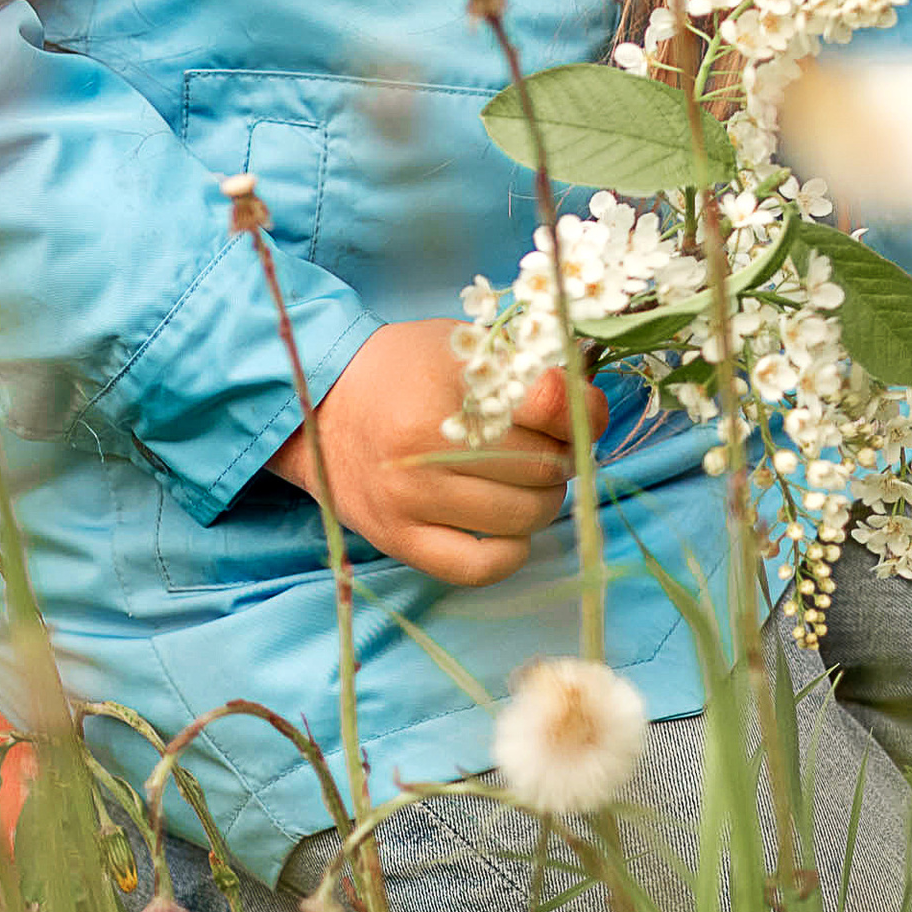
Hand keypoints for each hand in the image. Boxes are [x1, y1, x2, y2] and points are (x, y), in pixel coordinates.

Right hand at [267, 319, 574, 584]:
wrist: (319, 406)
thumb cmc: (401, 370)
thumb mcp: (460, 344)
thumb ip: (527, 368)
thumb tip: (592, 410)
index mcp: (447, 382)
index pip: (549, 403)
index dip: (580, 410)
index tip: (579, 410)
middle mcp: (426, 444)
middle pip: (543, 464)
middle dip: (563, 456)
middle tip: (549, 446)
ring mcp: (410, 498)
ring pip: (522, 516)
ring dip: (543, 500)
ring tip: (526, 482)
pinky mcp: (398, 540)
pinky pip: (480, 567)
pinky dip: (511, 552)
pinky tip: (509, 530)